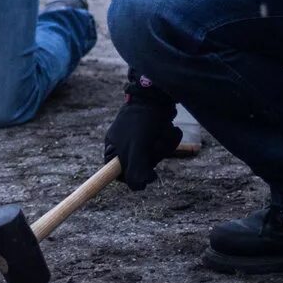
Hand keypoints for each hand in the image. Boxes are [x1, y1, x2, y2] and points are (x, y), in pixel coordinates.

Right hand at [103, 70, 182, 190]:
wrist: (158, 95)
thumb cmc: (142, 120)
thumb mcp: (136, 147)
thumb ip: (136, 169)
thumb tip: (140, 188)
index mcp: (113, 147)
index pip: (117, 173)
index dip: (131, 176)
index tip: (145, 177)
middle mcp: (125, 145)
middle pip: (140, 167)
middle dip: (153, 156)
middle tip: (155, 145)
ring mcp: (141, 140)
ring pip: (155, 158)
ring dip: (164, 146)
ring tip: (164, 132)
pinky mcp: (155, 135)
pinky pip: (164, 147)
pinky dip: (169, 140)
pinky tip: (169, 129)